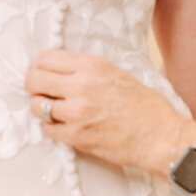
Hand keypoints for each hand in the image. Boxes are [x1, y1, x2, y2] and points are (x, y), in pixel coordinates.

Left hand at [26, 50, 195, 175]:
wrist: (161, 136)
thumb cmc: (146, 106)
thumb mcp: (117, 74)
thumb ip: (88, 70)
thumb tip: (61, 71)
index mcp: (92, 65)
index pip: (46, 58)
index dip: (40, 67)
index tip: (43, 74)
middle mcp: (81, 85)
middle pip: (34, 79)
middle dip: (34, 86)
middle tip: (41, 93)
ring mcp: (77, 112)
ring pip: (36, 106)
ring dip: (41, 109)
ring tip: (54, 112)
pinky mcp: (77, 136)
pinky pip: (47, 129)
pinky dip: (52, 128)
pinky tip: (64, 127)